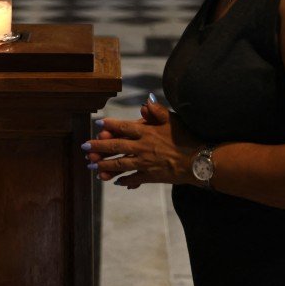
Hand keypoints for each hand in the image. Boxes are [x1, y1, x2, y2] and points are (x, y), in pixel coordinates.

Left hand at [82, 99, 203, 188]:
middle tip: (85, 147)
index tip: (98, 124)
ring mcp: (145, 163)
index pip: (124, 127)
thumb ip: (157, 111)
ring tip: (92, 166)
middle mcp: (142, 147)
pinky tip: (116, 182)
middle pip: (116, 147)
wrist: (199, 161)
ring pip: (120, 164)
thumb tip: (144, 103)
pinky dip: (125, 180)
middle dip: (98, 147)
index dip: (110, 125)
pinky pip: (134, 179)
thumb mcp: (173, 119)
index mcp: (146, 132)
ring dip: (105, 166)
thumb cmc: (187, 137)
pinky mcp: (151, 176)